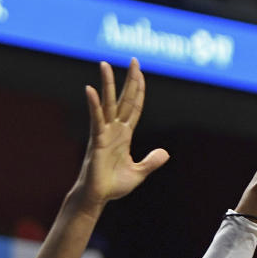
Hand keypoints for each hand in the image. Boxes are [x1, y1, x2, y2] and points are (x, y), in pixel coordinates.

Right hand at [77, 59, 169, 207]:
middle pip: (123, 100)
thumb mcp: (138, 173)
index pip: (134, 108)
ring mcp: (104, 133)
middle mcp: (114, 130)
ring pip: (108, 104)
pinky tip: (91, 91)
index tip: (140, 73)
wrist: (97, 198)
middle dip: (129, 80)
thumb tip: (165, 153)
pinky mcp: (96, 141)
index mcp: (124, 135)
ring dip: (107, 84)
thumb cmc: (113, 185)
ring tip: (105, 65)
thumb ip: (151, 162)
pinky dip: (93, 105)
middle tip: (134, 60)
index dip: (138, 91)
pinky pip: (96, 120)